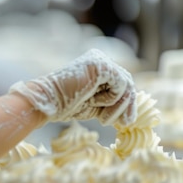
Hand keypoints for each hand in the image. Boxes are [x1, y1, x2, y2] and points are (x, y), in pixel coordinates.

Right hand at [9, 49, 136, 125]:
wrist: (49, 102)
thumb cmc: (67, 105)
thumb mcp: (97, 104)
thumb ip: (114, 102)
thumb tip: (132, 113)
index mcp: (99, 66)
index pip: (123, 83)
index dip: (127, 103)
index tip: (126, 121)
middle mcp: (100, 59)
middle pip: (128, 83)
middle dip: (127, 106)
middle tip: (124, 123)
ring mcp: (100, 59)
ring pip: (127, 84)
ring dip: (119, 106)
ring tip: (103, 117)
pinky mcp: (100, 64)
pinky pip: (120, 83)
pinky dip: (113, 98)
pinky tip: (96, 102)